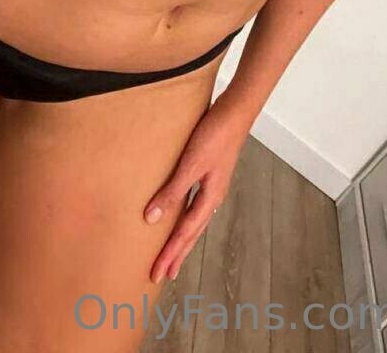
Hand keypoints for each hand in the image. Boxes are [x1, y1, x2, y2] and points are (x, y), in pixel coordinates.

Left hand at [144, 92, 250, 284]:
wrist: (235, 112)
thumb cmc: (214, 136)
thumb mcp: (191, 165)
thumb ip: (172, 191)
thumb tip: (151, 220)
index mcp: (210, 199)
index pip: (185, 234)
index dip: (170, 254)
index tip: (157, 274)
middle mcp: (213, 197)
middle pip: (192, 232)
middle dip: (177, 254)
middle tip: (163, 274)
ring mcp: (213, 186)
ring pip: (194, 221)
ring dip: (182, 238)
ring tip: (172, 253)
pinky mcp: (210, 174)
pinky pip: (195, 205)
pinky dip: (185, 218)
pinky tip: (181, 215)